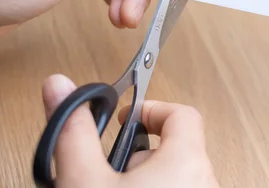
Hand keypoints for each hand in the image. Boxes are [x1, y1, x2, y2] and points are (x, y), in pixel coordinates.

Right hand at [42, 74, 218, 186]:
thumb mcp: (86, 182)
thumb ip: (75, 133)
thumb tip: (62, 89)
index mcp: (188, 162)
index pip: (183, 113)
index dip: (152, 109)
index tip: (127, 116)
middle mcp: (206, 179)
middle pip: (178, 145)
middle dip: (141, 152)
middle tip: (111, 168)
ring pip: (177, 173)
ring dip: (145, 177)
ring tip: (114, 187)